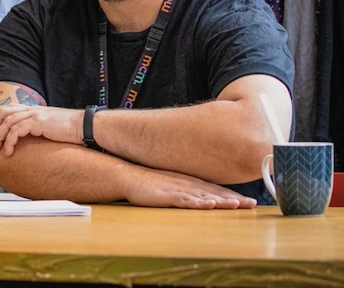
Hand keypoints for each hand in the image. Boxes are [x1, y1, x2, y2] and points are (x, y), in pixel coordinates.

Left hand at [0, 104, 82, 155]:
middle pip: (3, 113)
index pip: (7, 108)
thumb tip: (28, 137)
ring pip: (7, 122)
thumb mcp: (49, 126)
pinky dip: (9, 141)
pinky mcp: (38, 123)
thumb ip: (37, 127)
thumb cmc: (69, 130)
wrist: (83, 126)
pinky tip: (8, 152)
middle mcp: (31, 110)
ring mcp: (34, 115)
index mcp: (32, 109)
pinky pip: (16, 131)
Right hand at [125, 168, 256, 209]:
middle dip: (235, 199)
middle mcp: (189, 185)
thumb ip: (189, 191)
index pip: (217, 191)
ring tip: (238, 205)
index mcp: (191, 183)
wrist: (130, 177)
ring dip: (222, 201)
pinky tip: (209, 205)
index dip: (234, 196)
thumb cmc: (151, 183)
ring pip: (204, 196)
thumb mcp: (174, 186)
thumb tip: (203, 198)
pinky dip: (199, 203)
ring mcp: (179, 190)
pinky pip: (186, 200)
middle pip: (216, 193)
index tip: (251, 203)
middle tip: (253, 205)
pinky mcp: (168, 195)